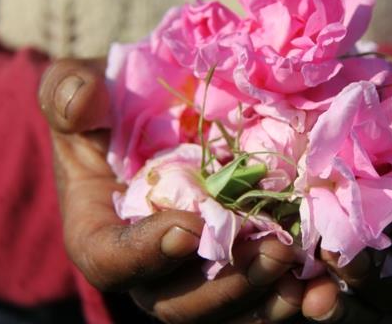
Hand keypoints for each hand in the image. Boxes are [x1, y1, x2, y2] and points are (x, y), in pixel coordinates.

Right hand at [39, 58, 303, 322]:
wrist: (159, 122)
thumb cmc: (115, 109)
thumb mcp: (81, 90)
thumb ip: (68, 93)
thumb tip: (83, 101)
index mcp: (102, 231)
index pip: (110, 260)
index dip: (144, 254)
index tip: (186, 229)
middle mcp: (150, 264)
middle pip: (177, 301)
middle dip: (223, 286)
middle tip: (270, 252)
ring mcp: (195, 271)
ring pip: (224, 310)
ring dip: (264, 301)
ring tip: (304, 279)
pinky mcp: (235, 266)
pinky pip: (260, 299)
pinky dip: (293, 301)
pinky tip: (323, 291)